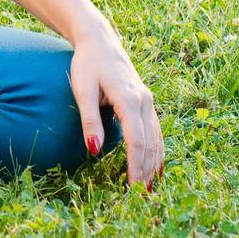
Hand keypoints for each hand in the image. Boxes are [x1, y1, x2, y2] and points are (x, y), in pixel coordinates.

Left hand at [70, 27, 163, 189]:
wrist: (99, 41)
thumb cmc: (87, 64)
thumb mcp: (82, 90)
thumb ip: (90, 120)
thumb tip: (94, 150)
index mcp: (128, 99)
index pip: (136, 140)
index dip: (135, 165)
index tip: (132, 187)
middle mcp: (143, 101)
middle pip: (149, 142)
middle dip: (145, 170)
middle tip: (140, 196)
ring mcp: (147, 101)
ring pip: (156, 138)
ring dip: (153, 163)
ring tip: (148, 187)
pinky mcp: (145, 101)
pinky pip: (155, 130)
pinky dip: (156, 150)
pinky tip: (154, 166)